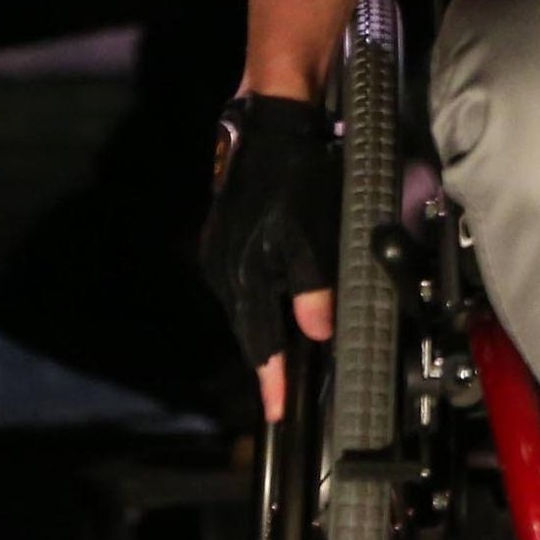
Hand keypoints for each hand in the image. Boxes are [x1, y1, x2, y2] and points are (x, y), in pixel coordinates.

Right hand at [193, 93, 341, 421]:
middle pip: (250, 330)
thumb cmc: (294, 178)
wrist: (271, 126)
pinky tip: (276, 305)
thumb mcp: (311, 234)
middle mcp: (225, 270)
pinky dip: (262, 301)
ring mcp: (221, 253)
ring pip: (247, 307)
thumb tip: (318, 331)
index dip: (272, 380)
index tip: (278, 413)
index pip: (260, 343)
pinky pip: (245, 283)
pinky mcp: (226, 236)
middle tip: (282, 393)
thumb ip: (314, 287)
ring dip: (265, 331)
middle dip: (268, 362)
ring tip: (283, 359)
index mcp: (243, 276)